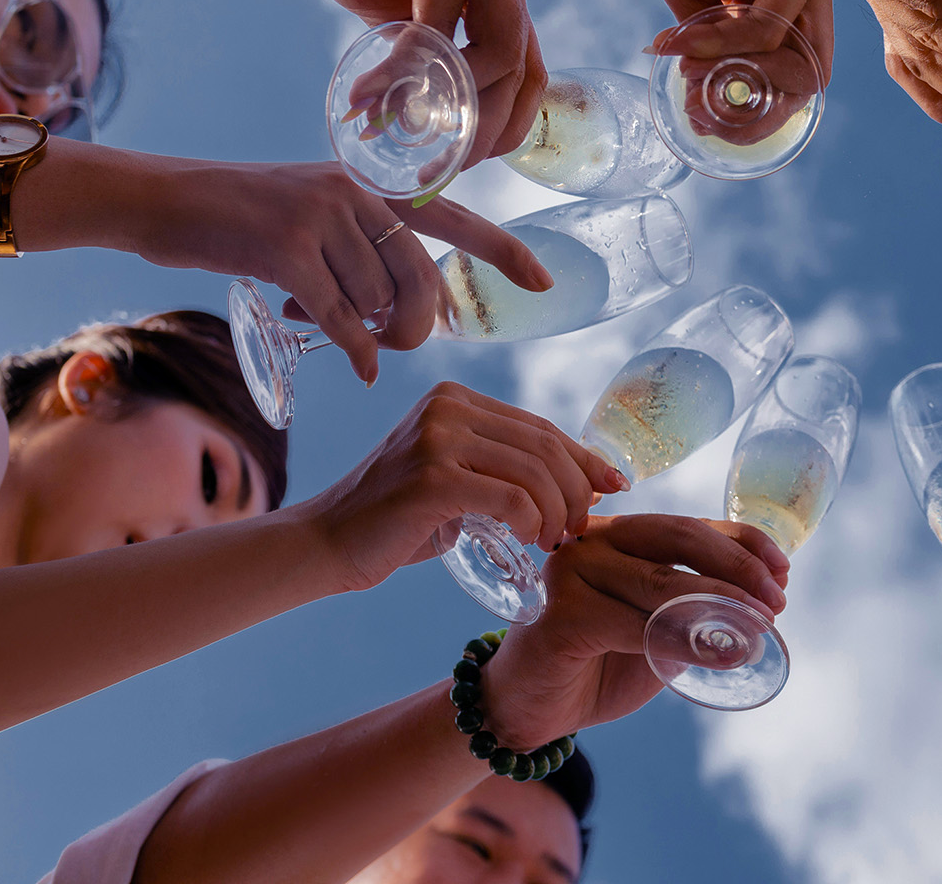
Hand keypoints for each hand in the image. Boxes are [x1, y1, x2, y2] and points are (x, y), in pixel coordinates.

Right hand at [135, 160, 548, 383]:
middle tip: (388, 341)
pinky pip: (342, 316)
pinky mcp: (286, 249)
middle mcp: (358, 194)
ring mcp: (323, 218)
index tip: (545, 282)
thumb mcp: (317, 209)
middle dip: (415, 324)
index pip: (456, 218)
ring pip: (379, 301)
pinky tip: (359, 367)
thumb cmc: (242, 216)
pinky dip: (354, 349)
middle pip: (423, 279)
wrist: (166, 198)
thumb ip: (364, 245)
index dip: (503, 252)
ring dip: (365, 331)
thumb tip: (401, 312)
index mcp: (374, 184)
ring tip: (330, 323)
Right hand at [248, 0, 543, 162]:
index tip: (463, 159)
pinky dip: (407, 67)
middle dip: (485, 126)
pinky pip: (439, 23)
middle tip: (440, 162)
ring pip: (499, 50)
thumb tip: (426, 119)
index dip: (504, 122)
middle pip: (524, 66)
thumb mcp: (394, 10)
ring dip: (451, 103)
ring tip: (398, 124)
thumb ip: (422, 54)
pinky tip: (373, 90)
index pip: (530, 66)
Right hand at [298, 382, 625, 592]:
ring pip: (533, 472)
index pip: (539, 426)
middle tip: (581, 527)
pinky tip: (532, 540)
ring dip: (558, 512)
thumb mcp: (457, 480)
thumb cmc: (398, 520)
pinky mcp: (431, 477)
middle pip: (544, 446)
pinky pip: (510, 498)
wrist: (327, 543)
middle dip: (577, 490)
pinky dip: (533, 522)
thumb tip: (583, 482)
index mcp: (455, 399)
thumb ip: (504, 470)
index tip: (614, 485)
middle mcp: (447, 407)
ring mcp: (437, 438)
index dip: (584, 458)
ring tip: (555, 541)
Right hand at [479, 514, 790, 745]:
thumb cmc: (596, 664)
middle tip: (777, 601)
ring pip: (662, 584)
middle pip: (679, 539)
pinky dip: (685, 641)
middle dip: (738, 568)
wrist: (529, 709)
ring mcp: (571, 572)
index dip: (743, 543)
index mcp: (620, 534)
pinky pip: (636, 625)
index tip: (784, 570)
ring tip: (760, 631)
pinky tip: (721, 655)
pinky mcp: (560, 614)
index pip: (691, 525)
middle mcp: (593, 540)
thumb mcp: (657, 630)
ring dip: (721, 607)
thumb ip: (697, 611)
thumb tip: (766, 603)